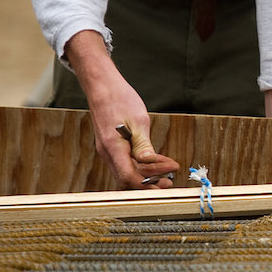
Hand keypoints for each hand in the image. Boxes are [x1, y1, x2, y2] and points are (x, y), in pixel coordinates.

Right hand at [65, 34, 179, 189]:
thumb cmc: (119, 99)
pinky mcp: (111, 145)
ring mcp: (108, 150)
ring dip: (148, 172)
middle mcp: (107, 152)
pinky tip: (157, 160)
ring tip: (168, 169)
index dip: (147, 184)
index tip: (164, 183)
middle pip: (128, 177)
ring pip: (128, 170)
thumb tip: (149, 163)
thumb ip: (143, 145)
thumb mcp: (138, 121)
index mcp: (113, 147)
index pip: (128, 177)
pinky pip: (126, 161)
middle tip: (170, 180)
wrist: (102, 86)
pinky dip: (141, 163)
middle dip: (150, 181)